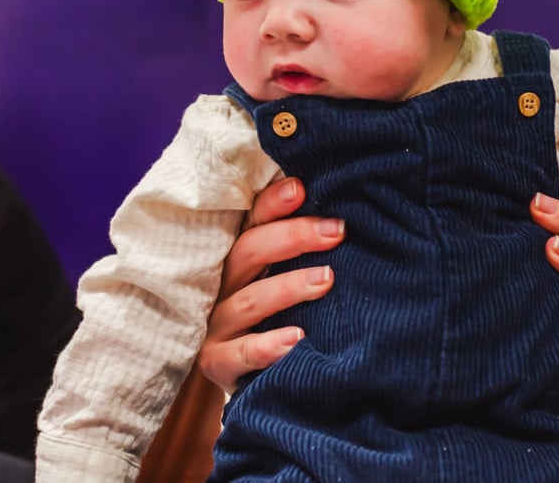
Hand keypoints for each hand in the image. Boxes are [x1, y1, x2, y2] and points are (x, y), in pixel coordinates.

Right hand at [197, 177, 343, 392]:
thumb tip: (341, 221)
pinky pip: (241, 353)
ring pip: (249, 300)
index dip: (273, 203)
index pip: (252, 220)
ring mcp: (217, 323)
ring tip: (326, 279)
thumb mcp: (278, 273)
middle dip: (293, 237)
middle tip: (335, 232)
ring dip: (288, 287)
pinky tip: (297, 339)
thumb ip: (299, 248)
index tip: (301, 189)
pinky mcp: (217, 361)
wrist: (239, 369)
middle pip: (249, 250)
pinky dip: (267, 346)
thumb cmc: (271, 311)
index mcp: (239, 254)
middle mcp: (223, 283)